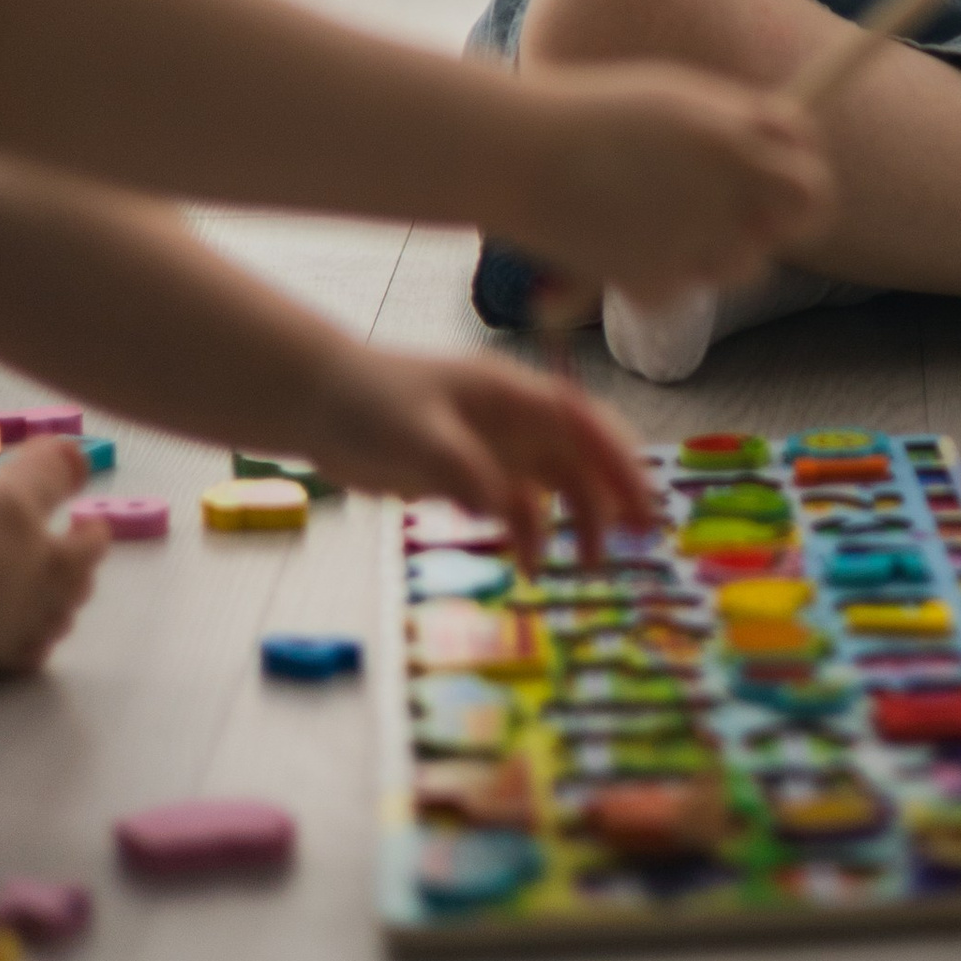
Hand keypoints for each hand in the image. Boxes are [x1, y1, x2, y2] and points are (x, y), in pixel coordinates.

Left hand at [300, 347, 653, 566]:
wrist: (318, 402)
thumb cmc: (368, 400)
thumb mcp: (415, 432)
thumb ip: (461, 469)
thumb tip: (503, 512)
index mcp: (511, 395)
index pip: (583, 422)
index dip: (619, 459)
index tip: (642, 499)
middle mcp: (514, 420)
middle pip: (581, 456)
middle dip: (615, 493)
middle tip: (640, 539)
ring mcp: (494, 447)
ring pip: (556, 484)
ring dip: (577, 519)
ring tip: (587, 565)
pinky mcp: (470, 474)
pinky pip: (518, 507)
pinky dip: (532, 533)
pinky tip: (529, 564)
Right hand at [508, 60, 831, 312]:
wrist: (516, 153)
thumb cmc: (593, 113)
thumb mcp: (678, 97)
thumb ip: (738, 121)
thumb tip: (789, 135)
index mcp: (735, 142)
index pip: (813, 170)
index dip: (805, 170)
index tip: (788, 173)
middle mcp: (727, 195)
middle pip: (801, 219)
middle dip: (781, 215)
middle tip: (749, 210)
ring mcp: (695, 245)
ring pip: (745, 265)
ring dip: (721, 248)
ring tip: (666, 218)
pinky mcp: (657, 286)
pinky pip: (683, 290)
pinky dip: (661, 275)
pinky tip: (623, 242)